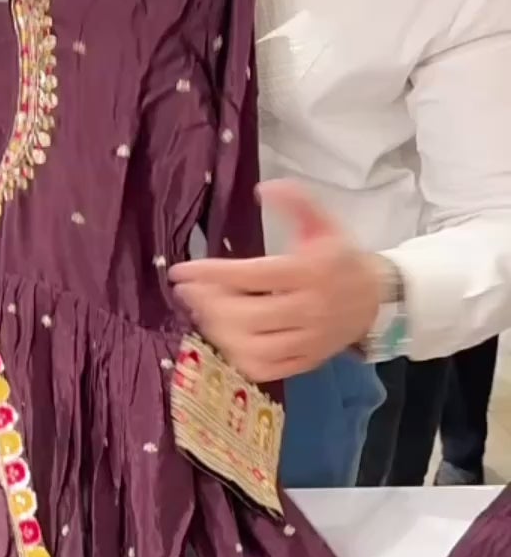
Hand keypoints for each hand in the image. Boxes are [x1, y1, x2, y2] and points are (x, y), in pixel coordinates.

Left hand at [169, 181, 382, 383]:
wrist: (375, 297)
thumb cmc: (340, 259)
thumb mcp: (323, 223)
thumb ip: (296, 201)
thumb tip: (262, 188)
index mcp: (310, 272)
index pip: (253, 275)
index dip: (212, 273)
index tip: (181, 271)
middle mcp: (310, 309)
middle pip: (247, 315)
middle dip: (209, 303)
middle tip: (189, 291)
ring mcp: (308, 340)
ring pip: (253, 346)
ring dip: (219, 330)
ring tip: (203, 312)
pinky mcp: (307, 361)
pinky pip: (266, 369)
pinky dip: (239, 356)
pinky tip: (226, 337)